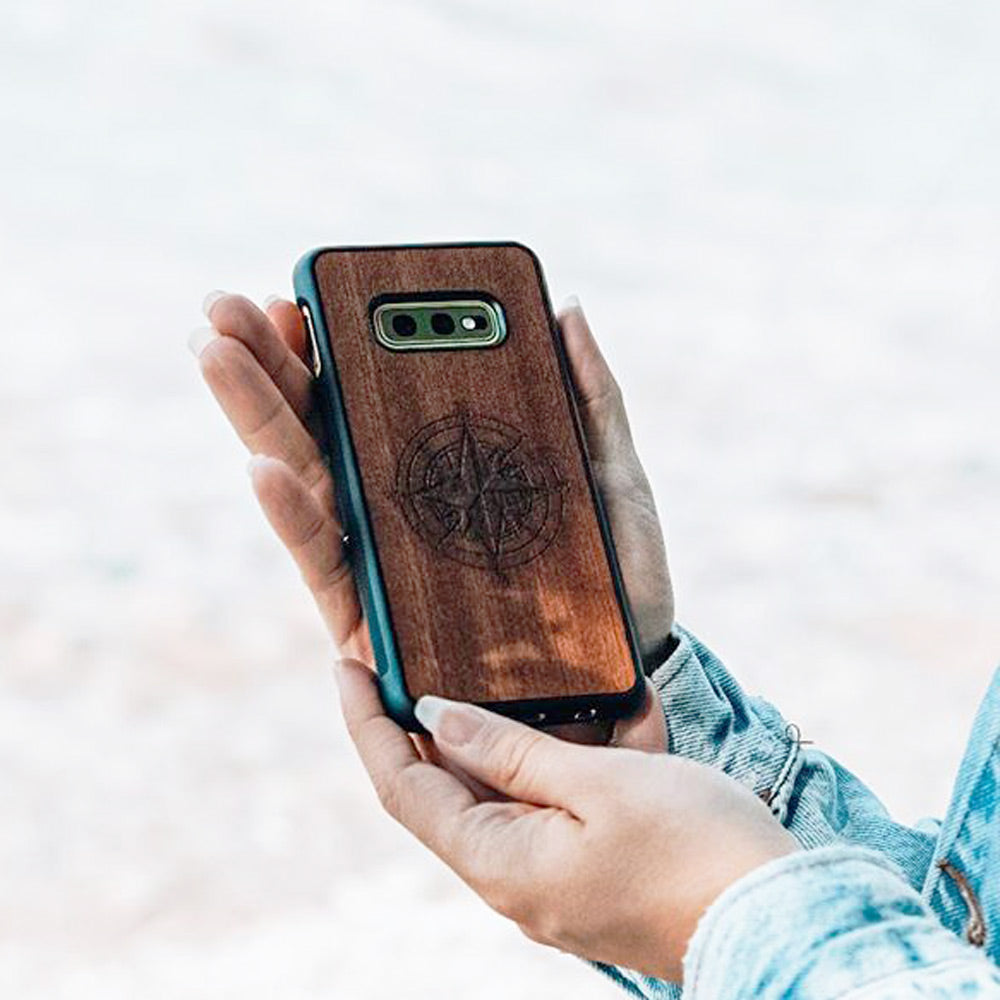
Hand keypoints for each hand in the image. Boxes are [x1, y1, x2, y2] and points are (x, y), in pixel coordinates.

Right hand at [190, 290, 673, 747]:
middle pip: (322, 427)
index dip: (328, 346)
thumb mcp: (611, 471)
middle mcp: (399, 509)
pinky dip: (295, 515)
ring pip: (308, 480)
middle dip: (268, 364)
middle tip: (221, 305)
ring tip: (216, 354)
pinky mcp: (380, 623)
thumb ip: (588, 394)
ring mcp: (384, 562)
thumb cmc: (613, 571)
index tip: (296, 295)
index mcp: (443, 468)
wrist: (627, 667)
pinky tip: (264, 465)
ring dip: (257, 417)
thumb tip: (566, 306)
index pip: (370, 398)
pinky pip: (330, 564)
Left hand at [335, 657, 797, 982]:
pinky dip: (557, 762)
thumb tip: (438, 718)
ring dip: (502, 738)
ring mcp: (551, 881)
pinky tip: (595, 720)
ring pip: (502, 793)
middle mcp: (513, 880)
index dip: (367, 726)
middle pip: (447, 790)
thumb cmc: (694, 848)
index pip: (402, 788)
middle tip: (411, 659)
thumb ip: (510, 750)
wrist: (783, 919)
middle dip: (427, 726)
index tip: (344, 668)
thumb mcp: (598, 784)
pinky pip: (551, 807)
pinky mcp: (588, 873)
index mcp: (501, 863)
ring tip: (500, 685)